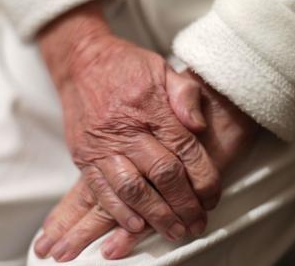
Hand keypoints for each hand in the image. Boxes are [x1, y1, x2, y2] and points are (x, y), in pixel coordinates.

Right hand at [34, 70, 258, 261]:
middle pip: (162, 174)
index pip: (185, 150)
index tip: (212, 197)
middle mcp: (126, 129)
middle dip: (184, 205)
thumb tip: (201, 127)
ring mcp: (102, 145)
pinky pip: (101, 190)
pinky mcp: (84, 156)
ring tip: (174, 232)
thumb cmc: (126, 67)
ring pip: (133, 189)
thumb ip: (186, 95)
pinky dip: (119, 212)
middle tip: (197, 224)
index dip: (204, 179)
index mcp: (151, 107)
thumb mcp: (163, 69)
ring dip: (156, 215)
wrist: (81, 62)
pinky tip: (136, 225)